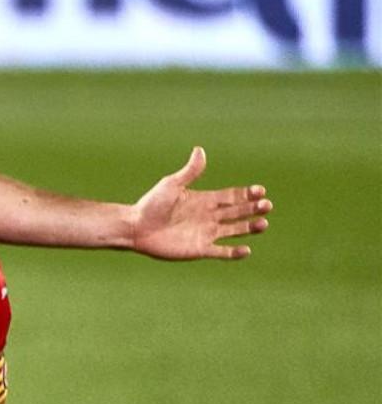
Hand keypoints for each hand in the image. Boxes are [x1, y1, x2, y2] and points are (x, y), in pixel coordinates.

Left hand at [131, 146, 270, 259]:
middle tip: (267, 205)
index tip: (261, 191)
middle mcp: (208, 217)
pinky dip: (234, 253)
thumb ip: (189, 171)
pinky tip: (246, 250)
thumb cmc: (151, 204)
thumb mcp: (172, 184)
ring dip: (249, 228)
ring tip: (263, 224)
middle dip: (253, 209)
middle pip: (237, 212)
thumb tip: (200, 150)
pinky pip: (221, 252)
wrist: (136, 227)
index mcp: (204, 200)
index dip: (246, 194)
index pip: (231, 196)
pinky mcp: (199, 249)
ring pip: (234, 231)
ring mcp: (205, 233)